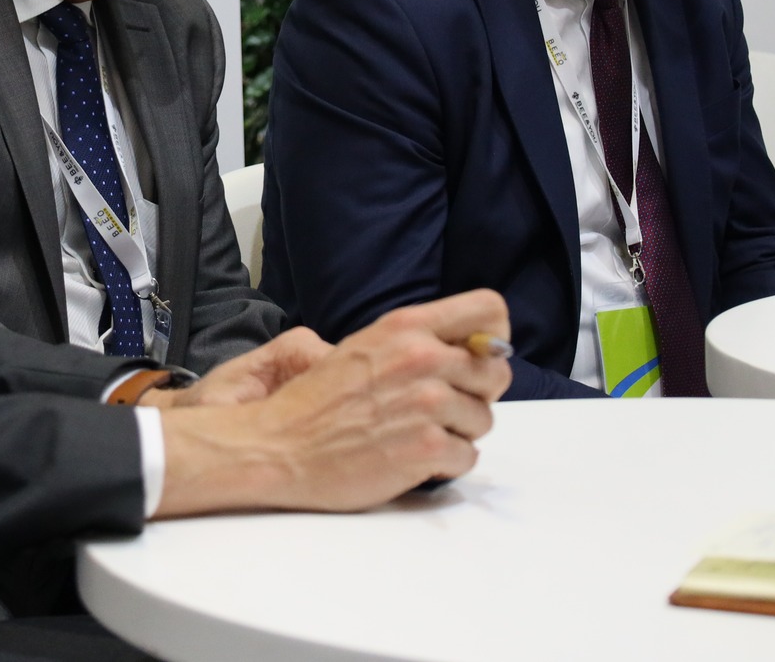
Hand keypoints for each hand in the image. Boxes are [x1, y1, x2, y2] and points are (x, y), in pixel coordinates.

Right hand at [153, 290, 511, 517]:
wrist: (278, 447)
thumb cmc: (318, 400)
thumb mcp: (367, 347)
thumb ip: (420, 342)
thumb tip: (478, 350)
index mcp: (407, 326)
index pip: (490, 310)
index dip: (492, 338)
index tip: (476, 359)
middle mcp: (423, 358)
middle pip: (496, 372)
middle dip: (475, 394)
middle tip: (439, 408)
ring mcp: (427, 404)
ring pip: (484, 419)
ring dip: (458, 432)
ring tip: (415, 433)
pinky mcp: (426, 448)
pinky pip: (468, 457)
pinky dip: (445, 464)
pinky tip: (412, 458)